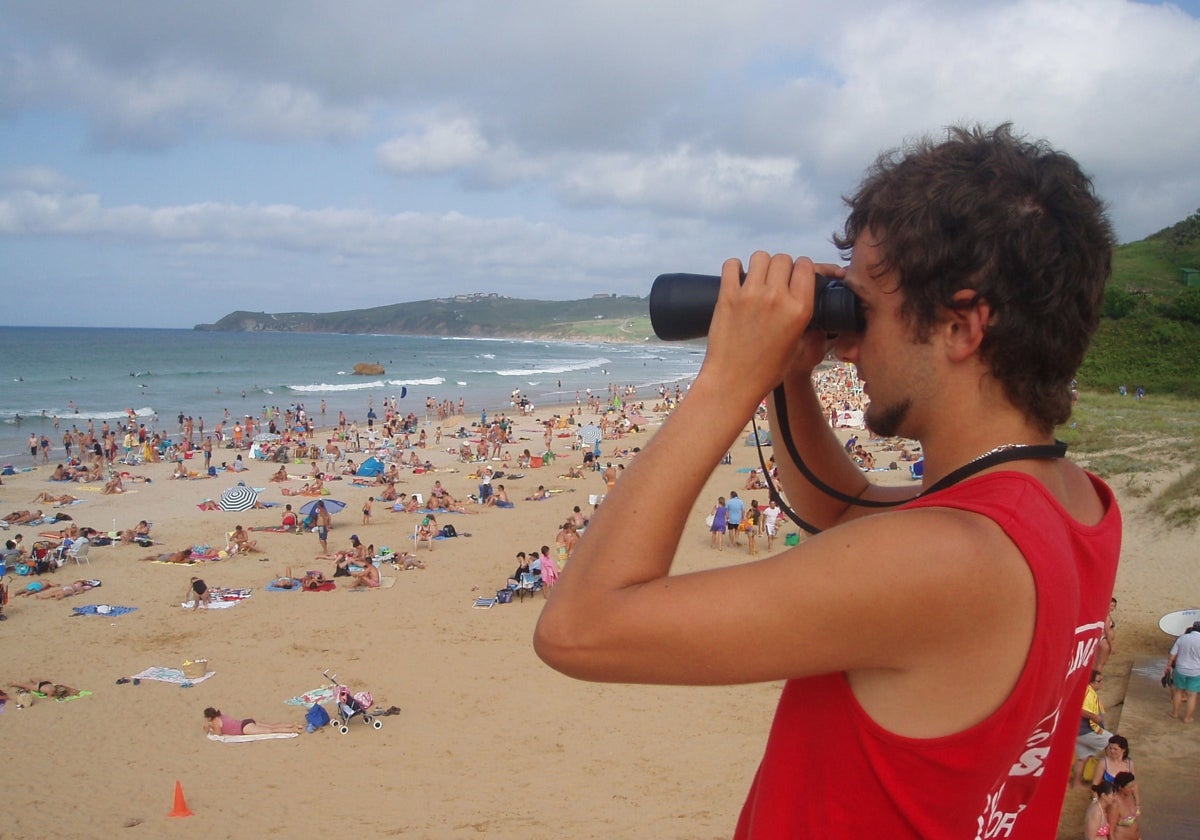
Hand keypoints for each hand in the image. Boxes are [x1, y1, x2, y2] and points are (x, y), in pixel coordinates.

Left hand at [698, 252, 843, 408]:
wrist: (733, 382)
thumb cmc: (766, 370)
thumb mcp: (798, 346)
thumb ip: (803, 319)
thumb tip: (801, 299)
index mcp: (799, 309)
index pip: (805, 266)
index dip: (801, 268)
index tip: (795, 275)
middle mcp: (777, 297)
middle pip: (783, 259)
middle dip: (781, 266)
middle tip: (774, 280)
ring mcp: (751, 295)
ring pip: (760, 257)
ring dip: (760, 265)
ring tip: (756, 279)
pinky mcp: (728, 297)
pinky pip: (732, 265)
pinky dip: (734, 268)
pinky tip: (736, 278)